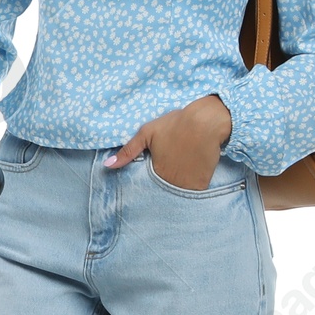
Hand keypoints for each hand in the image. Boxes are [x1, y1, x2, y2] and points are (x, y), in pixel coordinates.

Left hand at [104, 95, 231, 190]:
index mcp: (154, 173)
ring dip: (177, 187)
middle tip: (170, 169)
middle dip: (163, 184)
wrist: (206, 122)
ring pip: (177, 192)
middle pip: (162, 190)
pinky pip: (192, 192)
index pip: (147, 185)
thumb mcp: (146, 133)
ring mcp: (185, 186)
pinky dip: (191, 186)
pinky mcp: (201, 185)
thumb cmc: (174, 125)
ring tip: (180, 171)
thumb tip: (107, 166)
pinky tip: (191, 174)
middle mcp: (168, 184)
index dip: (150, 179)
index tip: (156, 170)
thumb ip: (128, 151)